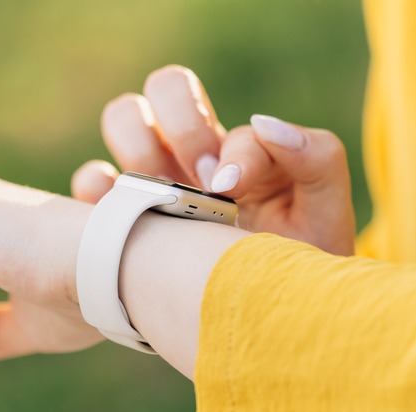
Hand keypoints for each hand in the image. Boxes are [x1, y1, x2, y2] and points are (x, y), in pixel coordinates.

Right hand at [73, 65, 354, 255]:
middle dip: (184, 125)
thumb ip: (317, 156)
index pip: (254, 116)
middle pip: (166, 87)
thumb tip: (263, 122)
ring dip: (140, 147)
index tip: (232, 191)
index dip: (229, 148)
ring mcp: (152, 180)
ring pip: (124, 116)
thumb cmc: (297, 267)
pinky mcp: (119, 214)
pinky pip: (90, 180)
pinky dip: (98, 188)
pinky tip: (127, 218)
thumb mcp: (325, 214)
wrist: (264, 321)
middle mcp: (192, 155)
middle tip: (203, 183)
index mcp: (239, 149)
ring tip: (166, 199)